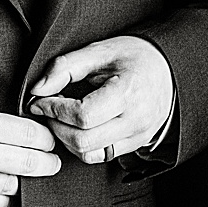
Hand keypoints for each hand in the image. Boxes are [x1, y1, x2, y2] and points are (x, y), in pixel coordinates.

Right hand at [0, 102, 61, 206]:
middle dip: (47, 163)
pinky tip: (2, 187)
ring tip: (20, 173)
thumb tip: (24, 134)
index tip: (48, 142)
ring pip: (16, 185)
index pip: (33, 135)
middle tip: (50, 162)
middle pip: (33, 163)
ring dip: (22, 180)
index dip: (47, 139)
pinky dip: (4, 196)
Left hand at [27, 35, 173, 164]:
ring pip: (89, 153)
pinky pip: (100, 155)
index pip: (82, 115)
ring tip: (61, 117)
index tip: (39, 99)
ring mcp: (139, 136)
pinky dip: (81, 146)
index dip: (53, 109)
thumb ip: (65, 67)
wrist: (169, 68)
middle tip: (47, 108)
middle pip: (83, 140)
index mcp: (129, 93)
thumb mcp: (99, 51)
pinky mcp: (136, 144)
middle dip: (55, 125)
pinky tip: (76, 127)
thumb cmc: (134, 57)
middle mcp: (137, 120)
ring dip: (65, 138)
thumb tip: (37, 89)